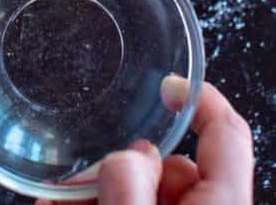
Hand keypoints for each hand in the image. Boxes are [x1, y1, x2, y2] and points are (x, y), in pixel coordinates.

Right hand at [38, 77, 253, 203]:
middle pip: (166, 165)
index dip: (199, 98)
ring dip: (87, 184)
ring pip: (131, 188)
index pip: (227, 134)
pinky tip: (48, 200)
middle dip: (115, 160)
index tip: (165, 82)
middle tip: (75, 172)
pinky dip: (78, 203)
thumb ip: (131, 188)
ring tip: (48, 192)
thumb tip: (127, 154)